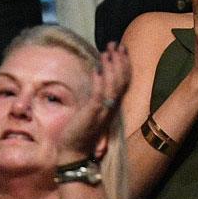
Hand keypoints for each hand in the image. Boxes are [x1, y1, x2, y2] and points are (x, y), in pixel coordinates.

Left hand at [57, 43, 130, 162]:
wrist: (74, 154)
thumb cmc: (79, 135)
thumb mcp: (90, 113)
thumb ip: (96, 98)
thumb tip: (95, 78)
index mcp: (112, 106)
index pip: (123, 81)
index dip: (123, 64)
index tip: (120, 50)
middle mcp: (111, 107)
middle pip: (122, 79)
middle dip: (120, 60)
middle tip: (116, 44)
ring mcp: (103, 110)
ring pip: (114, 84)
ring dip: (111, 66)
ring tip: (108, 51)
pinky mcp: (92, 114)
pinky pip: (99, 94)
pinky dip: (99, 80)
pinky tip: (96, 68)